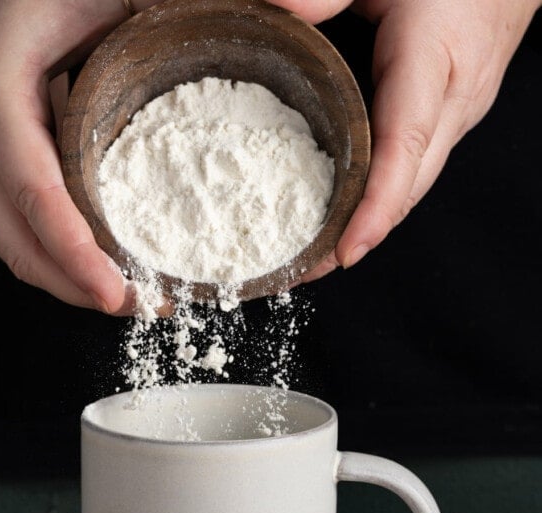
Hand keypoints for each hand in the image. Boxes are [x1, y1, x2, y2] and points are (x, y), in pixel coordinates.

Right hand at [0, 0, 159, 312]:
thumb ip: (178, 4)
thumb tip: (292, 7)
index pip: (33, 188)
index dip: (74, 247)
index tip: (115, 291)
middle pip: (20, 245)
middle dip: (80, 289)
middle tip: (147, 306)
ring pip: (19, 253)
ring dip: (75, 288)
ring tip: (139, 300)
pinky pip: (25, 240)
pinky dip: (66, 266)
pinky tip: (111, 273)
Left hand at [272, 0, 540, 280]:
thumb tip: (268, 8)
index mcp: (436, 59)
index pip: (405, 145)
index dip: (376, 205)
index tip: (345, 251)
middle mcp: (456, 99)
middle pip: (409, 185)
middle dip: (357, 236)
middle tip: (299, 269)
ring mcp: (462, 111)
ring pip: (414, 183)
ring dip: (367, 223)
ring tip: (311, 253)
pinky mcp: (457, 113)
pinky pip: (416, 166)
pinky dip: (380, 195)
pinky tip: (344, 208)